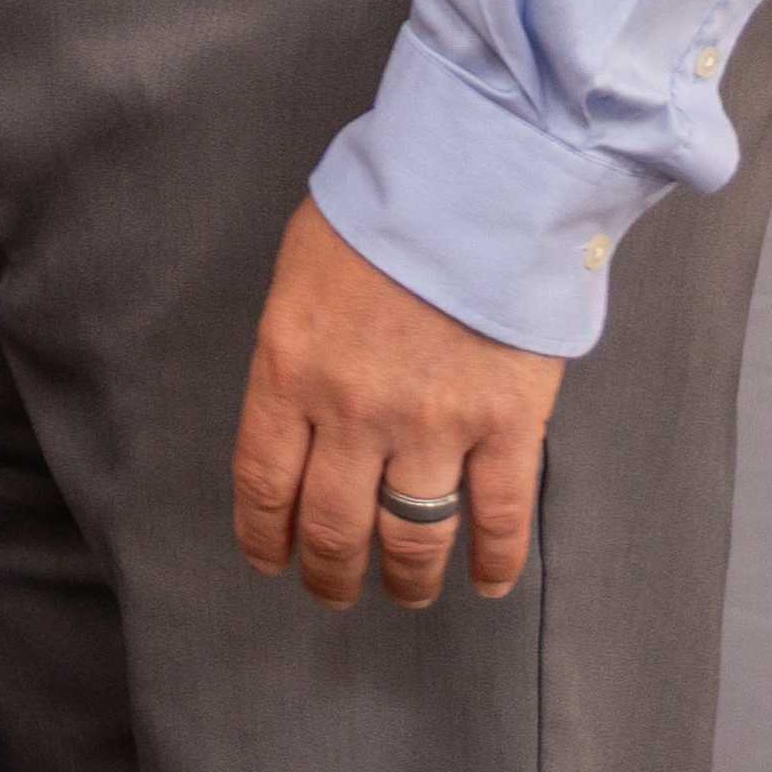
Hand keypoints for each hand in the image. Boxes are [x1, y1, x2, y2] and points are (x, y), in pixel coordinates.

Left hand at [230, 197, 566, 607]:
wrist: (476, 179)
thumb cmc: (384, 206)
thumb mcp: (303, 270)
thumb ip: (299, 346)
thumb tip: (302, 401)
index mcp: (291, 369)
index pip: (264, 482)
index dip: (265, 535)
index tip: (271, 561)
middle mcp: (353, 413)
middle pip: (333, 525)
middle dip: (330, 571)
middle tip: (333, 590)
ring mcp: (433, 425)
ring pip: (412, 537)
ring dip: (406, 578)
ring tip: (406, 592)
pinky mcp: (506, 425)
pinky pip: (496, 517)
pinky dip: (491, 560)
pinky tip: (485, 580)